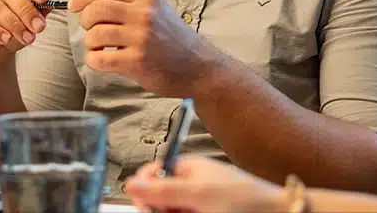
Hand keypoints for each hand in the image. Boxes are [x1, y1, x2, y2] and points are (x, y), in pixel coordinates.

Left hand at [69, 0, 216, 96]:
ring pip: (94, 34)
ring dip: (90, 43)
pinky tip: (103, 61)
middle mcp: (143, 13)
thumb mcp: (157, 9)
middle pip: (95, 10)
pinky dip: (94, 60)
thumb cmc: (173, 39)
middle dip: (85, 21)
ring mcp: (140, 37)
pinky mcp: (137, 61)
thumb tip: (91, 2)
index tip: (74, 6)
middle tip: (92, 31)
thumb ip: (130, 3)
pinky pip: (99, 58)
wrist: (199, 66)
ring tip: (100, 48)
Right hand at [124, 157, 283, 212]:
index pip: (154, 173)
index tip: (144, 206)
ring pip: (171, 212)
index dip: (144, 189)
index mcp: (189, 169)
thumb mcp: (199, 194)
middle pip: (159, 198)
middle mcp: (192, 185)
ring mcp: (199, 204)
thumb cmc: (245, 200)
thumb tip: (131, 183)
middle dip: (160, 210)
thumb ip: (163, 189)